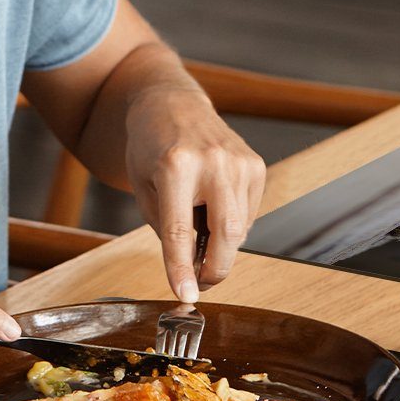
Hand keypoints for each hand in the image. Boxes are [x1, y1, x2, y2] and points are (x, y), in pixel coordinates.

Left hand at [124, 87, 266, 302]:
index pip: (180, 231)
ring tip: (198, 231)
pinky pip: (248, 214)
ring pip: (240, 229)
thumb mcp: (143, 189)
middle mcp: (213, 161)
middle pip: (226, 234)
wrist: (172, 105)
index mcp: (175, 166)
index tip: (186, 295)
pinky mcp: (256, 165)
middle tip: (200, 282)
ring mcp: (240, 161)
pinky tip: (213, 208)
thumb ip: (166, 229)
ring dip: (221, 246)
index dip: (182, 269)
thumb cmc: (151, 147)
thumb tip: (193, 269)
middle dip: (215, 269)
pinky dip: (231, 224)